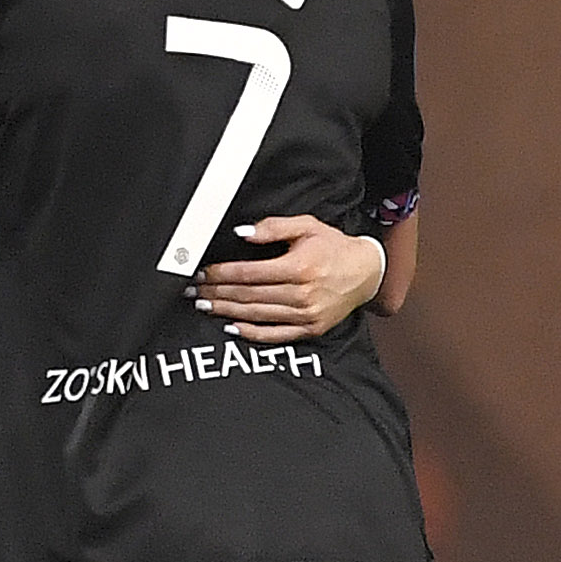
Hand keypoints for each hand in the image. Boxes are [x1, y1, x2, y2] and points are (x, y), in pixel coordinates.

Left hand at [191, 215, 384, 343]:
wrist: (367, 272)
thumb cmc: (334, 248)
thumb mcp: (307, 226)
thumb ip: (273, 227)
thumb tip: (242, 233)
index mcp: (299, 267)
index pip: (248, 273)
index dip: (221, 274)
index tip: (202, 272)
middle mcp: (302, 293)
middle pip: (248, 295)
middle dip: (216, 292)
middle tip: (193, 290)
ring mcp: (306, 314)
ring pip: (256, 315)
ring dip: (225, 311)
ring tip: (204, 305)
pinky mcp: (310, 329)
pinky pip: (274, 335)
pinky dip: (250, 333)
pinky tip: (231, 327)